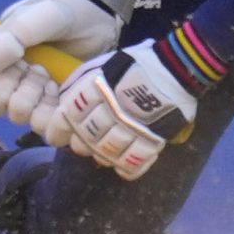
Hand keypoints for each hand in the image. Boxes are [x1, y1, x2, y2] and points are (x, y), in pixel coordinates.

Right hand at [0, 0, 134, 123]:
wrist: (103, 17)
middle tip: (37, 70)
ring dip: (36, 102)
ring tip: (53, 80)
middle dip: (16, 91)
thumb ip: (8, 38)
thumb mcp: (36, 16)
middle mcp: (10, 80)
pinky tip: (64, 97)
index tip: (1, 72)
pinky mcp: (57, 109)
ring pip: (21, 118)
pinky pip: (46, 129)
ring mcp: (35, 97)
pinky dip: (54, 118)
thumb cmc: (64, 12)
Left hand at [53, 47, 196, 180]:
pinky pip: (134, 163)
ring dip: (104, 157)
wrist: (176, 68)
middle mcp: (109, 111)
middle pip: (85, 141)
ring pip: (107, 154)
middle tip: (87, 142)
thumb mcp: (102, 66)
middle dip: (82, 145)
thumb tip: (66, 102)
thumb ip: (82, 84)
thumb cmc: (136, 65)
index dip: (58, 130)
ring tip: (107, 152)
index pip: (66, 118)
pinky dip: (127, 168)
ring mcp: (131, 128)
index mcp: (95, 90)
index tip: (58, 135)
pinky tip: (124, 166)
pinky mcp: (152, 140)